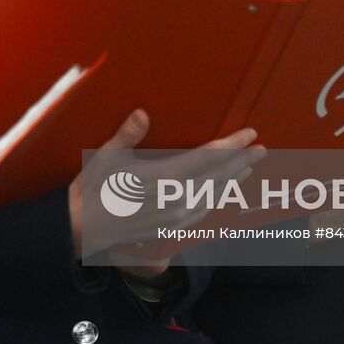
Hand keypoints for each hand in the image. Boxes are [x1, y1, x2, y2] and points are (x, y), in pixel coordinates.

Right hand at [69, 110, 264, 270]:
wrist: (81, 229)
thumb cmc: (92, 189)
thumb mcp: (106, 156)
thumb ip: (128, 135)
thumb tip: (143, 113)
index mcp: (163, 179)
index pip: (207, 158)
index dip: (232, 145)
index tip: (251, 134)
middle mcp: (175, 201)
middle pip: (218, 179)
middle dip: (242, 163)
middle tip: (262, 150)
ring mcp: (173, 218)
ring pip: (212, 197)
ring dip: (231, 182)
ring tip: (246, 170)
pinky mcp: (168, 230)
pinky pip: (201, 213)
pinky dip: (216, 200)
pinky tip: (218, 195)